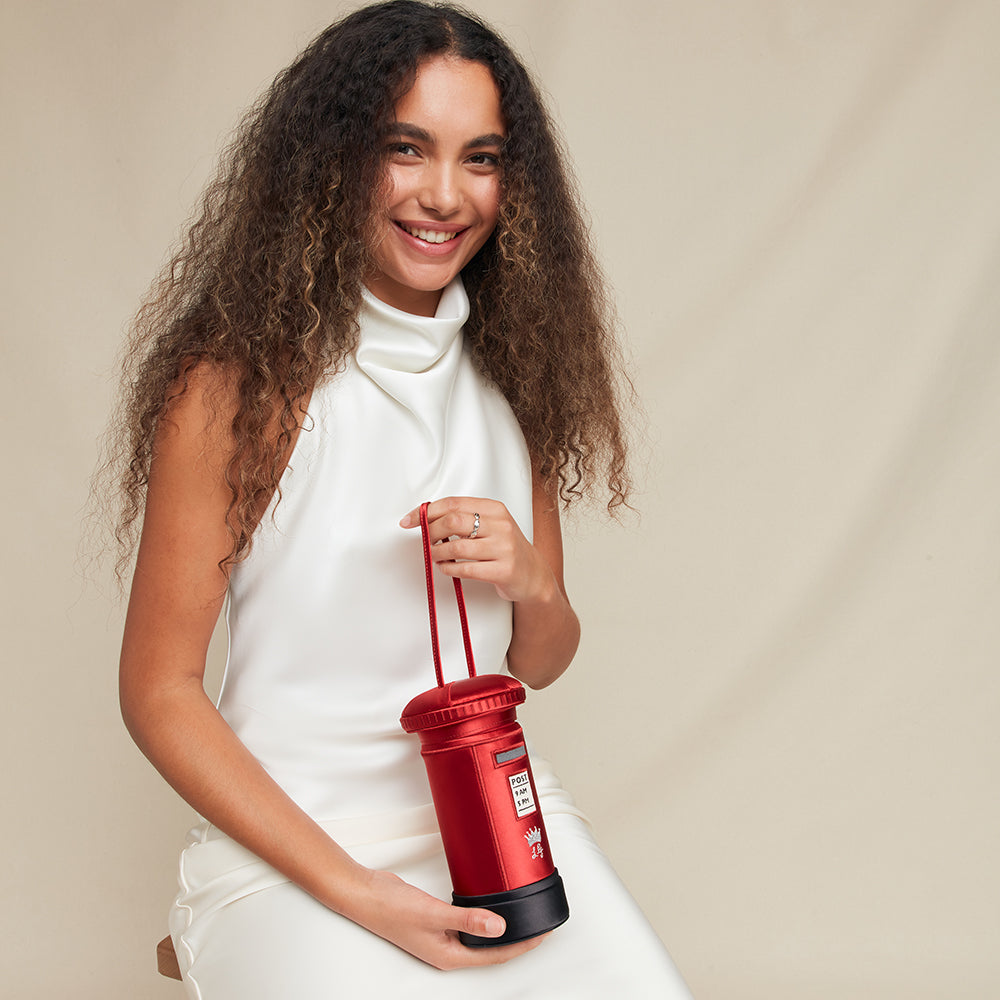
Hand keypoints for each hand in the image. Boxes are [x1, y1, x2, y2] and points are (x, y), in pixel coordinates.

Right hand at [347, 868, 545, 969]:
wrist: (365, 893)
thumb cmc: (391, 908)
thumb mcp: (433, 913)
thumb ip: (468, 919)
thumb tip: (500, 927)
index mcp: (449, 956)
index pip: (495, 955)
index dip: (522, 945)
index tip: (543, 933)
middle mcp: (448, 949)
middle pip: (491, 948)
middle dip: (517, 938)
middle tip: (540, 922)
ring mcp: (442, 935)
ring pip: (481, 935)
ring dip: (502, 926)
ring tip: (523, 913)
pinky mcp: (437, 920)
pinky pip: (468, 921)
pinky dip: (484, 915)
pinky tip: (491, 904)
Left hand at [400, 497, 555, 604]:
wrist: (533, 575)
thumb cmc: (505, 549)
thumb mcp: (491, 526)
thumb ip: (464, 519)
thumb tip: (425, 519)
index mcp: (495, 509)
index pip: (453, 503)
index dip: (426, 511)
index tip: (409, 520)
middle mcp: (501, 526)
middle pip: (452, 521)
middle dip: (430, 531)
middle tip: (425, 540)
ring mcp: (504, 548)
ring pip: (456, 547)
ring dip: (437, 552)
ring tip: (435, 555)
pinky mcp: (503, 570)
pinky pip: (465, 569)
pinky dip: (448, 568)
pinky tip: (446, 567)